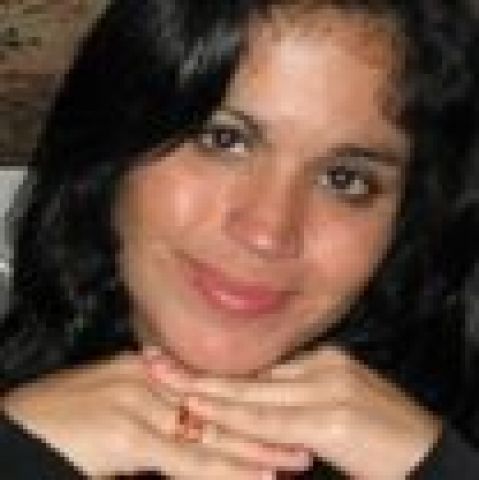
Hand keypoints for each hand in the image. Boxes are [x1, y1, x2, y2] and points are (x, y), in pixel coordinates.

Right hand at [1, 352, 311, 478]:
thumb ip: (155, 413)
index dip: (252, 402)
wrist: (16, 427)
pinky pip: (184, 457)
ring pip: (211, 430)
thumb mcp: (117, 409)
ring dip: (256, 449)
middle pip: (220, 405)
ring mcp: (139, 401)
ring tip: (296, 460)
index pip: (213, 387)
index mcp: (151, 369)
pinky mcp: (126, 432)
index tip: (287, 414)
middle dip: (266, 424)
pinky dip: (223, 470)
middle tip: (309, 436)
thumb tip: (191, 428)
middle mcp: (150, 377)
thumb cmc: (64, 421)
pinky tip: (256, 477)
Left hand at [146, 346, 442, 479]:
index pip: (257, 366)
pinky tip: (200, 412)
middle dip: (197, 368)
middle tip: (153, 358)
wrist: (429, 458)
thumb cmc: (385, 441)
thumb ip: (298, 401)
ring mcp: (326, 387)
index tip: (179, 357)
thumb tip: (257, 401)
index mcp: (322, 360)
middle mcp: (321, 366)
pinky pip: (268, 418)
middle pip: (247, 371)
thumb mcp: (338, 408)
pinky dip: (231, 416)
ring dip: (203, 388)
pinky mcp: (330, 416)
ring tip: (161, 378)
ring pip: (251, 392)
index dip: (216, 366)